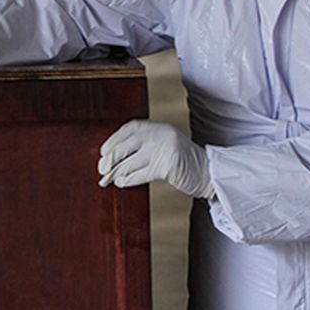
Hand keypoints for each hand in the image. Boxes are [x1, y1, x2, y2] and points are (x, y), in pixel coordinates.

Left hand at [97, 120, 214, 198]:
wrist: (208, 172)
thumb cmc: (182, 161)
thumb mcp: (163, 145)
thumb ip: (144, 145)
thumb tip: (111, 156)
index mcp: (158, 126)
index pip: (129, 129)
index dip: (113, 140)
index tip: (103, 152)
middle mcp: (160, 134)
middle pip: (125, 147)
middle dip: (111, 160)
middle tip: (102, 170)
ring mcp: (163, 149)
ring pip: (130, 162)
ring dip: (116, 173)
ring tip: (109, 179)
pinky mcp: (166, 166)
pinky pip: (139, 174)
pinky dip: (128, 180)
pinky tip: (122, 183)